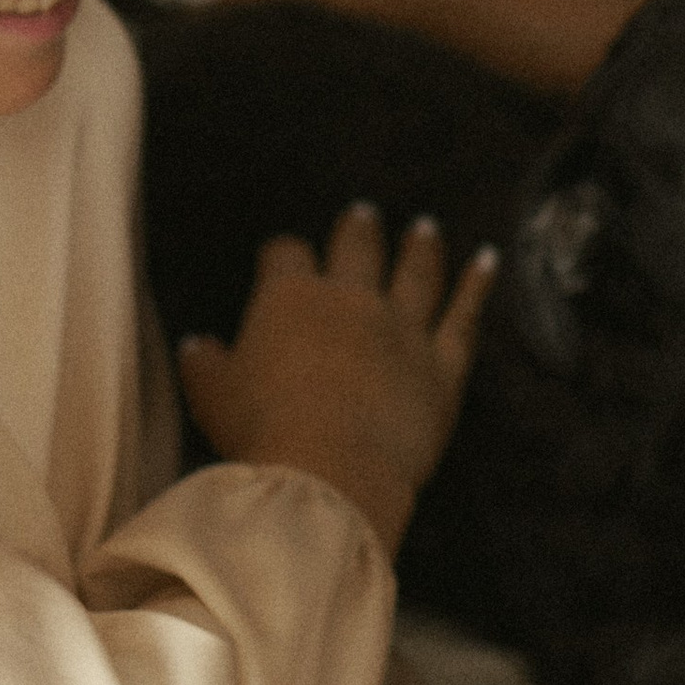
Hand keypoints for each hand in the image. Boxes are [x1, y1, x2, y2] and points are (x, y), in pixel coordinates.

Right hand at [179, 203, 493, 556]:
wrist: (331, 471)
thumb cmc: (262, 434)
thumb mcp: (212, 399)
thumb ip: (204, 366)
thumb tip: (196, 345)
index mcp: (290, 300)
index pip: (286, 256)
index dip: (284, 254)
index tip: (281, 257)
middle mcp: (350, 300)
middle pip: (356, 248)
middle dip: (358, 229)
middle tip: (364, 213)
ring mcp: (402, 330)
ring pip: (416, 272)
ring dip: (421, 247)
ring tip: (425, 227)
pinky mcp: (442, 366)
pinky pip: (464, 316)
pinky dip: (478, 285)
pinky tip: (488, 260)